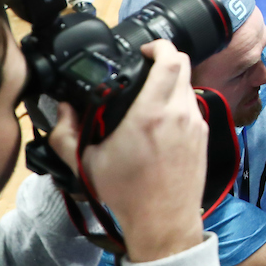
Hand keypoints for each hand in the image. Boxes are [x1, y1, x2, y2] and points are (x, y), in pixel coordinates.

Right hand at [81, 41, 207, 262]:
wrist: (164, 219)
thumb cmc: (127, 193)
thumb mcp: (86, 164)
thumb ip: (66, 134)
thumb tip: (62, 110)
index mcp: (151, 113)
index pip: (169, 61)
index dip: (159, 45)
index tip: (145, 49)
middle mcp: (179, 113)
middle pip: (183, 65)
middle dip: (165, 58)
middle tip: (146, 65)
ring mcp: (195, 123)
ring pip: (188, 86)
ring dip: (171, 82)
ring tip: (149, 95)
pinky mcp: (204, 134)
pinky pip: (192, 106)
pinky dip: (178, 102)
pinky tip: (161, 118)